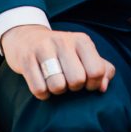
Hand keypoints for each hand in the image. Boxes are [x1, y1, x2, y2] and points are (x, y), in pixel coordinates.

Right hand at [1, 25, 115, 99]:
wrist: (27, 38)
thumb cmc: (62, 52)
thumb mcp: (84, 54)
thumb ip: (102, 69)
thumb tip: (103, 88)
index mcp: (82, 40)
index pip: (97, 70)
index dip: (93, 84)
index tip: (86, 82)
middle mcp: (64, 41)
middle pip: (77, 80)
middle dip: (73, 87)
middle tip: (67, 80)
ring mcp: (44, 48)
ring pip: (57, 86)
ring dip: (56, 90)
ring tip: (54, 80)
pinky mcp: (26, 59)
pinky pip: (39, 89)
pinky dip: (42, 93)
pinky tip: (42, 83)